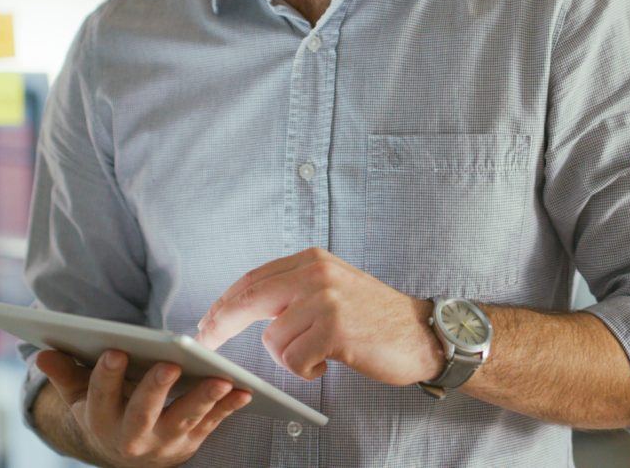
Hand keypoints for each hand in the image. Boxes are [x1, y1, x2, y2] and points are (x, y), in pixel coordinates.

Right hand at [35, 348, 250, 467]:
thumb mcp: (79, 395)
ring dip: (203, 401)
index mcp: (98, 419)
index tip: (115, 350)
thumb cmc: (103, 409)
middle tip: (169, 365)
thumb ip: (64, 372)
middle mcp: (130, 437)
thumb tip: (43, 353)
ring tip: (220, 379)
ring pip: (182, 422)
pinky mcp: (189, 445)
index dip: (106, 375)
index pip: (100, 396)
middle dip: (155, 390)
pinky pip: (210, 427)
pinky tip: (243, 391)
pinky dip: (228, 410)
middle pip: (142, 414)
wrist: (125, 453)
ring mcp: (162, 444)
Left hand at [195, 247, 443, 385]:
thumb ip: (294, 289)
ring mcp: (325, 299)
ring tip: (319, 355)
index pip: (253, 279)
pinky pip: (293, 359)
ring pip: (273, 339)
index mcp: (311, 260)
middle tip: (207, 342)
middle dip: (221, 323)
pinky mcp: (334, 328)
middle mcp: (316, 273)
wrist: (423, 334)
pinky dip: (306, 370)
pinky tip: (328, 363)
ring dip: (290, 358)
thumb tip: (243, 306)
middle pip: (249, 299)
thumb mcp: (332, 287)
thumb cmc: (373, 317)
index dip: (225, 302)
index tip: (206, 321)